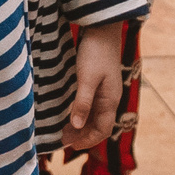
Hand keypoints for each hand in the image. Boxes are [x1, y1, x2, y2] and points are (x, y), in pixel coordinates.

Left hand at [62, 22, 124, 151]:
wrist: (102, 29)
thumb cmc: (95, 53)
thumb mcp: (87, 79)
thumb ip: (82, 103)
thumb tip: (78, 127)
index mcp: (110, 101)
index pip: (103, 130)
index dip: (88, 141)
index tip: (70, 145)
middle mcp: (110, 99)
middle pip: (100, 126)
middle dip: (84, 136)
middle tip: (63, 139)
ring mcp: (106, 91)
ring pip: (96, 116)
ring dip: (82, 125)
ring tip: (65, 129)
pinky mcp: (100, 83)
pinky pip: (93, 106)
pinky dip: (82, 114)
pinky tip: (71, 112)